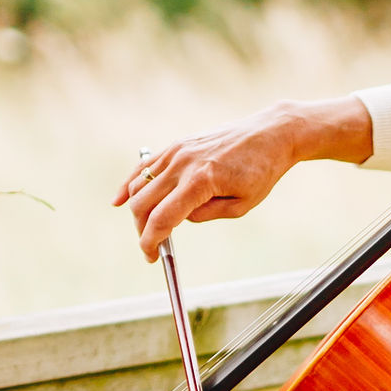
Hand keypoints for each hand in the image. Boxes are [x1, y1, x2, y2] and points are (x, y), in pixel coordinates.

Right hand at [118, 103, 354, 258]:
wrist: (270, 134)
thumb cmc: (261, 170)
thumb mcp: (242, 205)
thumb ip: (206, 215)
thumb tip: (179, 219)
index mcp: (201, 181)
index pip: (162, 218)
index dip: (150, 241)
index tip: (151, 256)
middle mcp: (183, 164)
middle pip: (143, 203)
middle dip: (141, 229)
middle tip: (151, 246)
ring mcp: (177, 151)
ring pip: (139, 185)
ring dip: (136, 210)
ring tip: (146, 228)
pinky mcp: (177, 145)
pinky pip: (144, 166)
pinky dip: (130, 184)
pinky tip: (119, 200)